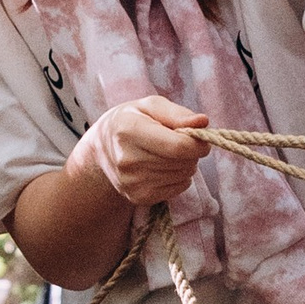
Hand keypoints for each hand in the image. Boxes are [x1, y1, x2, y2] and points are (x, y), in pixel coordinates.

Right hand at [80, 95, 211, 206]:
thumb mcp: (150, 106)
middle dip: (192, 152)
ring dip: (186, 164)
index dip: (198, 143)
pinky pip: (178, 188)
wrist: (102, 148)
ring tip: (170, 153)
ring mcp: (131, 182)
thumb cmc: (131, 121)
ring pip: (183, 175)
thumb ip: (177, 113)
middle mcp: (127, 159)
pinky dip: (180, 177)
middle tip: (180, 142)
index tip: (201, 138)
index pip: (178, 146)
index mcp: (129, 130)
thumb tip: (202, 122)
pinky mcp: (138, 197)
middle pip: (183, 162)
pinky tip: (165, 167)